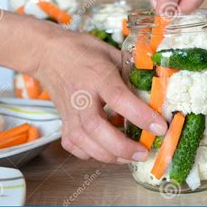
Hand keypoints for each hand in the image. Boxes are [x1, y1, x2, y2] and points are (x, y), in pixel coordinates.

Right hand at [33, 28, 167, 162]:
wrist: (47, 54)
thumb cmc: (81, 51)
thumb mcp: (110, 53)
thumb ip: (130, 71)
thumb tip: (153, 88)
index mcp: (97, 75)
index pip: (119, 98)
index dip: (141, 115)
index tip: (160, 127)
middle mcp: (81, 96)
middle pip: (97, 128)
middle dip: (122, 146)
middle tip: (143, 152)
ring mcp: (69, 112)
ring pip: (84, 142)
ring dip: (110, 155)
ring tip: (130, 155)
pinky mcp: (63, 122)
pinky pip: (74, 146)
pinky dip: (91, 154)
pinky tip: (105, 150)